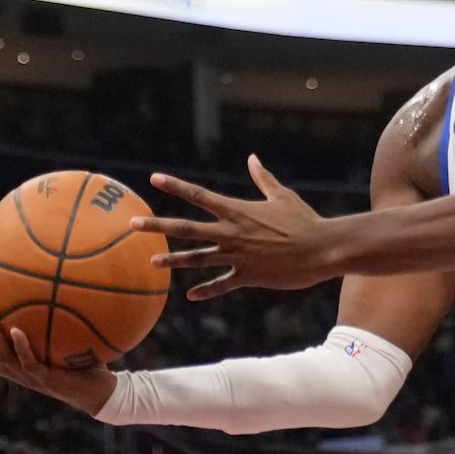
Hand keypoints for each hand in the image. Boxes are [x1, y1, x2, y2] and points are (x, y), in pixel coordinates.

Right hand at [0, 304, 116, 415]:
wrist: (99, 391)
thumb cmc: (80, 363)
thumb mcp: (60, 341)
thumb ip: (51, 323)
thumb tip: (51, 288)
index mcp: (13, 365)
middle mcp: (15, 372)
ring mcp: (29, 376)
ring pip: (2, 356)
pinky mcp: (46, 378)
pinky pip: (29, 361)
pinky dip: (21, 345)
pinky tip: (16, 329)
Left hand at [133, 155, 336, 299]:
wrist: (322, 248)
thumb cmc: (304, 219)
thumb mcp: (282, 195)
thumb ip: (263, 178)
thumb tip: (253, 158)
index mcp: (239, 210)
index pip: (200, 195)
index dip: (176, 186)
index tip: (155, 178)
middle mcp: (232, 232)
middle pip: (187, 227)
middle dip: (158, 225)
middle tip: (132, 223)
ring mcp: (238, 256)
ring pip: (198, 258)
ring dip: (174, 260)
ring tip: (152, 261)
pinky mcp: (249, 276)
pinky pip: (222, 284)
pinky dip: (207, 290)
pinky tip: (191, 295)